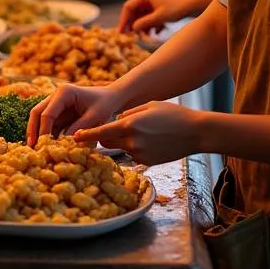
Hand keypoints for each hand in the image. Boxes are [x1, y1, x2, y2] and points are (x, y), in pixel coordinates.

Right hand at [27, 83, 122, 144]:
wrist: (110, 98)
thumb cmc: (104, 104)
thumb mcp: (94, 117)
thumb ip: (79, 128)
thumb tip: (64, 143)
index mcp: (64, 92)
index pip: (47, 113)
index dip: (44, 130)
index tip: (44, 146)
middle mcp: (56, 95)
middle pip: (37, 112)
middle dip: (33, 130)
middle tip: (31, 147)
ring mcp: (56, 103)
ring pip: (39, 117)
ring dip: (37, 132)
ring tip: (36, 149)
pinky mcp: (59, 111)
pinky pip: (48, 123)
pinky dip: (46, 133)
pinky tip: (46, 146)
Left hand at [76, 101, 202, 166]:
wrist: (196, 132)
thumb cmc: (173, 115)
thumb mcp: (148, 106)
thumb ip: (128, 114)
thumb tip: (116, 120)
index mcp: (130, 125)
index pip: (101, 131)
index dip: (86, 134)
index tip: (73, 137)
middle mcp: (132, 142)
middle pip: (107, 141)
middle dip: (104, 136)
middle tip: (105, 129)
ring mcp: (140, 154)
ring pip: (120, 148)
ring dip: (122, 141)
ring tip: (141, 131)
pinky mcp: (148, 162)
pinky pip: (133, 155)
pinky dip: (135, 148)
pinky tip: (151, 140)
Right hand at [120, 0, 189, 34]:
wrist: (191, 7)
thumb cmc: (176, 9)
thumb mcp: (159, 17)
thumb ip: (145, 23)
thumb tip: (132, 29)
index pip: (128, 7)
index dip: (123, 20)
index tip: (121, 32)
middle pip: (132, 13)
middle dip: (132, 26)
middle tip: (130, 37)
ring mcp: (149, 4)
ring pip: (139, 18)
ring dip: (142, 28)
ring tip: (147, 36)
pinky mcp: (154, 10)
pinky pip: (147, 20)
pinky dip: (150, 27)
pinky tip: (157, 32)